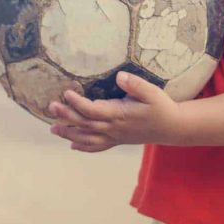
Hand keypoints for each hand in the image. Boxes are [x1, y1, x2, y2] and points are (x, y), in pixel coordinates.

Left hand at [48, 72, 183, 151]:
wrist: (172, 128)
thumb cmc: (162, 108)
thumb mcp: (152, 92)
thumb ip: (135, 84)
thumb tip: (119, 76)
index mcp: (119, 115)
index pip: (93, 110)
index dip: (78, 103)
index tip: (66, 92)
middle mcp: (113, 128)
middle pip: (85, 124)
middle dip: (67, 116)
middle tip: (51, 107)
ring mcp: (115, 136)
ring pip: (87, 138)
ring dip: (69, 134)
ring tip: (53, 129)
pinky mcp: (117, 140)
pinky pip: (97, 147)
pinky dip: (84, 147)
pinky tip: (72, 146)